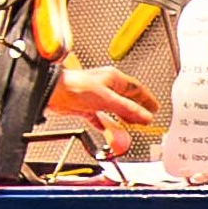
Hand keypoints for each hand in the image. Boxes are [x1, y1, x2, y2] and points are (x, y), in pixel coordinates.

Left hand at [50, 62, 164, 139]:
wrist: (52, 92)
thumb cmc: (74, 86)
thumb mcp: (107, 99)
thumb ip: (127, 109)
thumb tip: (145, 116)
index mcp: (113, 79)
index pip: (137, 89)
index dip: (147, 99)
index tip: (155, 108)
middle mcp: (105, 86)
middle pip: (126, 99)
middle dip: (136, 110)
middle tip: (146, 120)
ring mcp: (94, 96)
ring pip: (113, 109)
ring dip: (122, 118)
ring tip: (132, 125)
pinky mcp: (84, 106)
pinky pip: (99, 116)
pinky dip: (105, 123)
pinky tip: (108, 129)